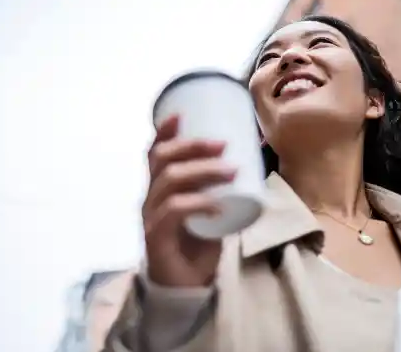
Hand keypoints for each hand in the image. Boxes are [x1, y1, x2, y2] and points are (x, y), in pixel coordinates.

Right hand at [142, 114, 234, 286]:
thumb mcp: (212, 209)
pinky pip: (174, 212)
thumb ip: (221, 188)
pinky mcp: (156, 237)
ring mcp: (151, 217)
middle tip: (223, 145)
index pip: (155, 154)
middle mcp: (150, 199)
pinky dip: (198, 203)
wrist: (186, 286)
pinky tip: (218, 203)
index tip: (182, 114)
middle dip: (192, 147)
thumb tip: (250, 160)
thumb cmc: (198, 245)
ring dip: (202, 171)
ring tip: (232, 171)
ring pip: (170, 182)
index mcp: (160, 189)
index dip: (164, 132)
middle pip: (163, 161)